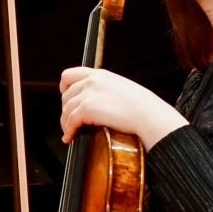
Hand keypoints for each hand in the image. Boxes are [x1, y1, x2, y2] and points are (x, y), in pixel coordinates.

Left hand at [59, 67, 186, 148]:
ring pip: (66, 109)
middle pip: (66, 95)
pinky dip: (68, 130)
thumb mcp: (121, 88)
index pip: (69, 75)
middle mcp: (91, 81)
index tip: (65, 97)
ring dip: (65, 123)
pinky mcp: (87, 108)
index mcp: (100, 75)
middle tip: (69, 121)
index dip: (64, 87)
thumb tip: (96, 103)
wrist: (148, 114)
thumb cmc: (142, 106)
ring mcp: (88, 94)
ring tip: (69, 132)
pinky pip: (70, 121)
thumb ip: (105, 90)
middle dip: (66, 109)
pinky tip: (70, 137)